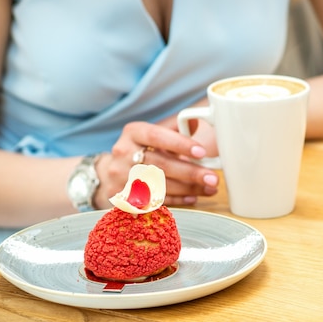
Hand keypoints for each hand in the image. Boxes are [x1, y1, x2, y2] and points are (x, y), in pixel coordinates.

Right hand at [93, 121, 218, 208]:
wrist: (109, 173)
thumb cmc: (139, 150)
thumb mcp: (151, 133)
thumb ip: (174, 127)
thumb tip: (196, 120)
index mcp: (132, 133)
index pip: (156, 136)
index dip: (180, 144)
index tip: (202, 151)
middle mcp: (123, 154)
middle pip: (161, 165)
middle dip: (191, 173)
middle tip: (213, 178)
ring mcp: (122, 178)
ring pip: (160, 185)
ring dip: (189, 189)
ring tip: (209, 188)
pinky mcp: (125, 198)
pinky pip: (155, 200)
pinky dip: (177, 200)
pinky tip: (193, 197)